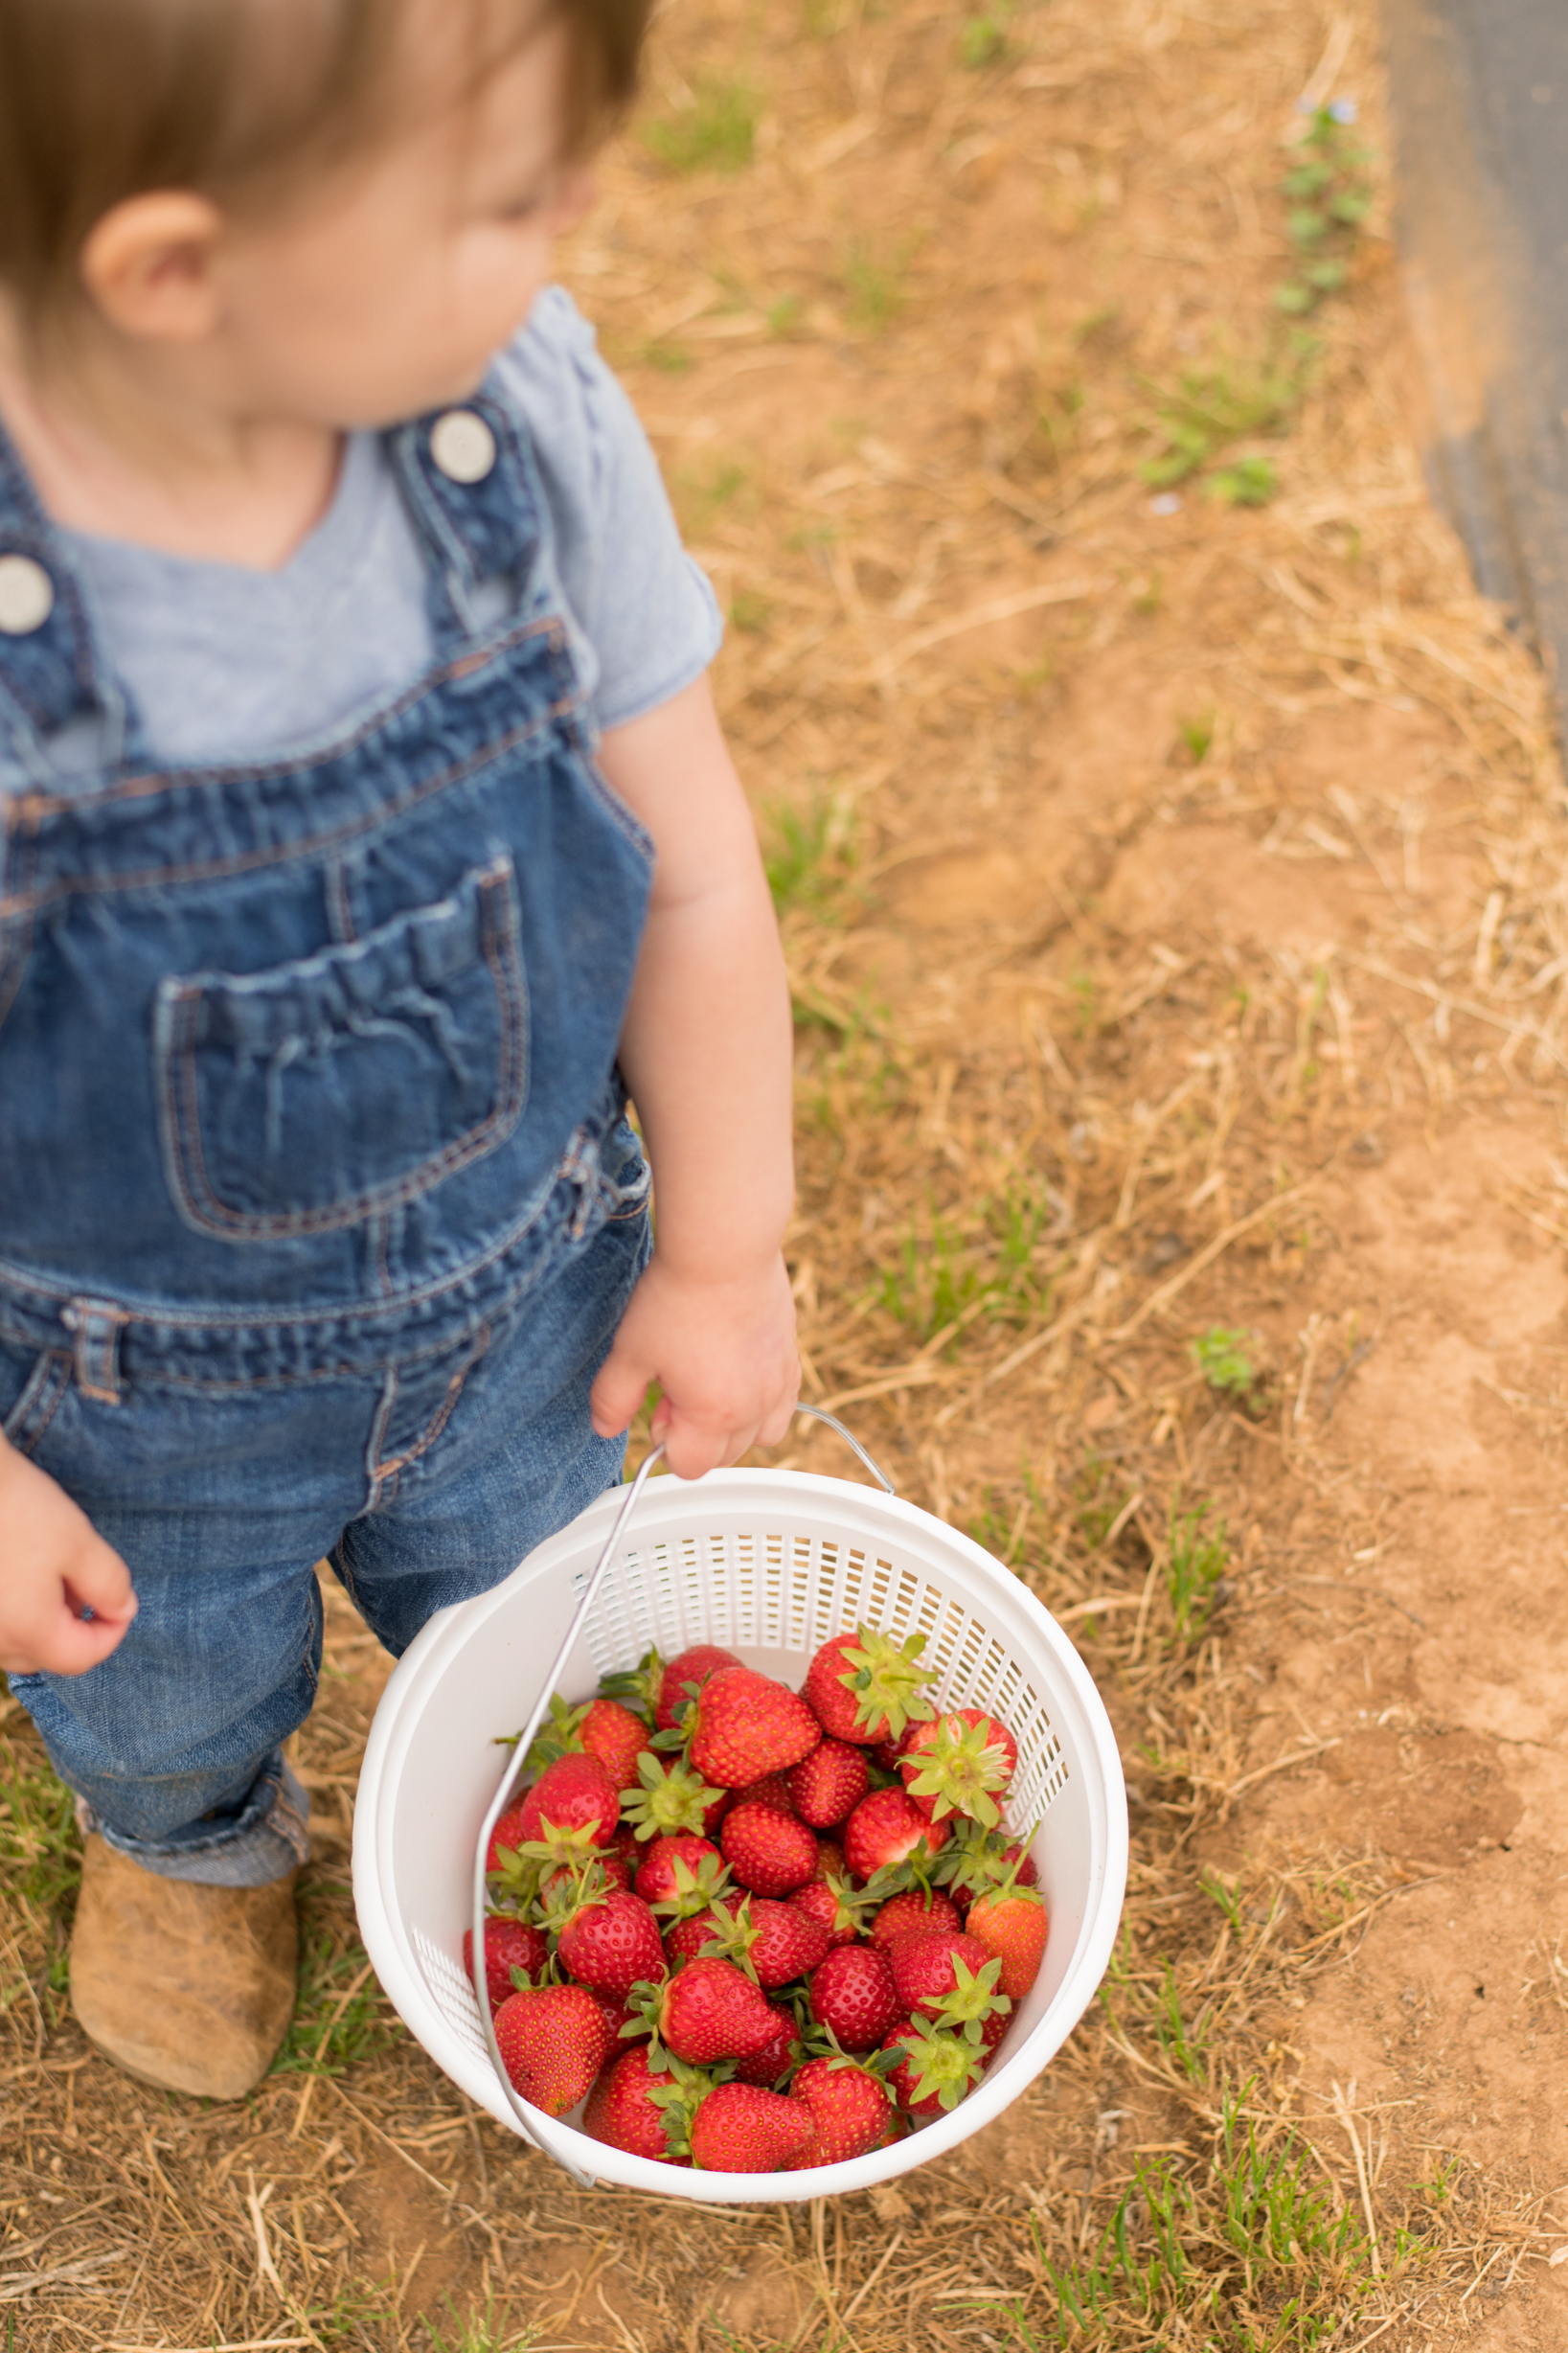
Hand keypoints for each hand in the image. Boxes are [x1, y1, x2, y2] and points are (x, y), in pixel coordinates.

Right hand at [0, 1435, 137, 1675]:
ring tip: (46, 1568)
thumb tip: (122, 1610)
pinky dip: (9, 1609)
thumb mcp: (79, 1543)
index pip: (81, 1657)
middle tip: (82, 1580)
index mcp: (25, 1632)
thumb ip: (109, 1585)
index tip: (123, 1602)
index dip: (112, 1632)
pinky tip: (15, 1568)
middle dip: (73, 1626)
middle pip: (43, 1654)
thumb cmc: (18, 1506)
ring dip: (38, 1618)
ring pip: (12, 1641)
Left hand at [589, 1251, 799, 1478]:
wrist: (724, 1249)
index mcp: (713, 1415)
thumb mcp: (630, 1352)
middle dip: (696, 1435)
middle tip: (674, 1387)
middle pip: (725, 1456)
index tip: (655, 1406)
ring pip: (760, 1435)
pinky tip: (738, 1368)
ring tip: (709, 1383)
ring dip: (733, 1425)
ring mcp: (778, 1383)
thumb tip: (605, 1428)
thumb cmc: (676, 1299)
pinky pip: (784, 1404)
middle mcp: (754, 1408)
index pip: (690, 1466)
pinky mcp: (792, 1357)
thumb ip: (613, 1400)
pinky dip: (762, 1402)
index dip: (664, 1442)